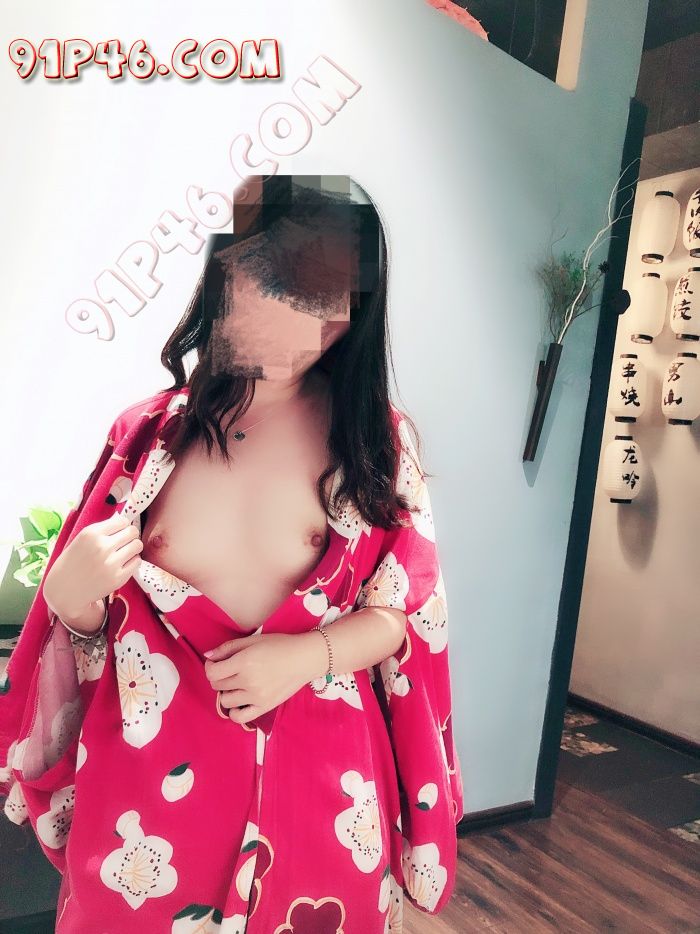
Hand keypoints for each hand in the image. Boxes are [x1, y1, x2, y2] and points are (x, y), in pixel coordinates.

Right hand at [43, 511, 142, 627]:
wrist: (64, 591)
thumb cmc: (72, 563)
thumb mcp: (81, 540)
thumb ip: (101, 530)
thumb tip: (124, 521)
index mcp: (91, 534)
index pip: (122, 521)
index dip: (122, 526)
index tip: (119, 531)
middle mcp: (102, 547)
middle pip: (133, 532)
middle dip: (130, 535)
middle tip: (124, 542)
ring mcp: (111, 563)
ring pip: (137, 545)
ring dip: (133, 548)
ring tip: (124, 553)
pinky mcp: (118, 578)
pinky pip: (137, 562)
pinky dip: (132, 561)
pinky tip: (122, 564)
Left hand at [203, 632, 313, 723]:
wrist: (304, 658)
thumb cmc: (280, 645)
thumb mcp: (253, 640)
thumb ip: (228, 647)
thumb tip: (208, 655)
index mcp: (244, 662)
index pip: (212, 673)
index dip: (210, 667)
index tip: (216, 663)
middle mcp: (248, 681)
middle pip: (217, 686)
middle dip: (218, 677)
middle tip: (229, 670)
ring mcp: (256, 696)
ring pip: (225, 701)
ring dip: (226, 692)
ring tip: (237, 684)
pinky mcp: (264, 707)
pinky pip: (239, 717)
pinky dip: (234, 712)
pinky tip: (239, 701)